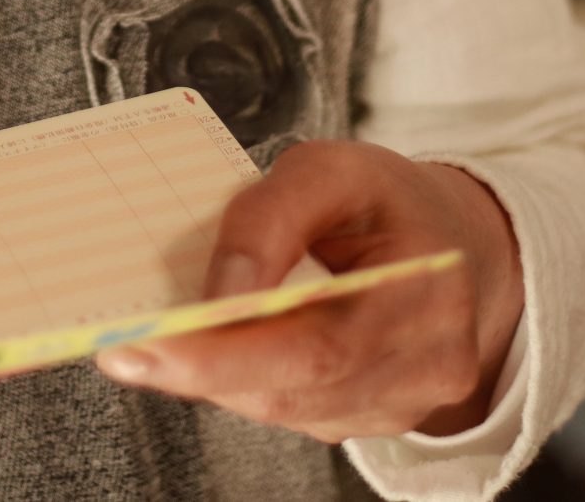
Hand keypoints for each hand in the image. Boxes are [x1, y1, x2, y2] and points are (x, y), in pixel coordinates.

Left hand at [94, 139, 523, 442]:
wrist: (462, 246)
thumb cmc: (392, 202)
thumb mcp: (334, 167)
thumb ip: (269, 216)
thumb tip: (215, 292)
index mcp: (426, 288)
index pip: (322, 343)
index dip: (229, 350)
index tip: (150, 336)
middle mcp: (427, 362)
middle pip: (297, 389)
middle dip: (200, 371)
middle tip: (121, 349)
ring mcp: (405, 401)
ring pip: (288, 409)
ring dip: (216, 378)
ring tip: (153, 344)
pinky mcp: (377, 418)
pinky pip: (297, 413)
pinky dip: (244, 383)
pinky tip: (209, 352)